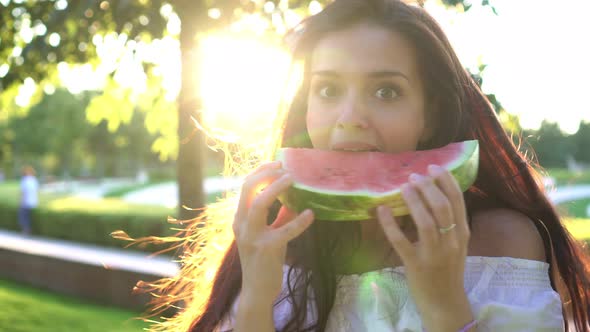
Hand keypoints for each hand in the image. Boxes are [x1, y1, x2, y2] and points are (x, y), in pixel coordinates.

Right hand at [233, 161, 314, 303]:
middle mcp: (241, 224)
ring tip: (292, 179)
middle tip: (284, 167)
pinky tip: (310, 214)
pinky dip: (299, 221)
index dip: (260, 171)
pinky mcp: (266, 249)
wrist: (257, 291)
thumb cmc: (264, 262)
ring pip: (258, 204)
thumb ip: (279, 217)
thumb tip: (294, 200)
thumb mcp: (270, 234)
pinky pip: (284, 231)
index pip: (245, 187)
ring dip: (275, 188)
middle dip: (266, 173)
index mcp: (240, 219)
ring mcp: (252, 236)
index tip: (276, 162)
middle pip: (247, 188)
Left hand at [377, 164, 473, 329]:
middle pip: (442, 207)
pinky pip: (401, 241)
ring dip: (414, 201)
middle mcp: (451, 241)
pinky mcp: (415, 264)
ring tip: (404, 186)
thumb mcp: (456, 245)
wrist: (445, 302)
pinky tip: (381, 210)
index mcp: (462, 233)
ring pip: (425, 222)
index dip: (446, 180)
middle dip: (428, 187)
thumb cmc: (448, 269)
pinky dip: (390, 224)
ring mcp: (434, 253)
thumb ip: (450, 223)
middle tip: (415, 176)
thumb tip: (433, 194)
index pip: (457, 200)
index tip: (434, 167)